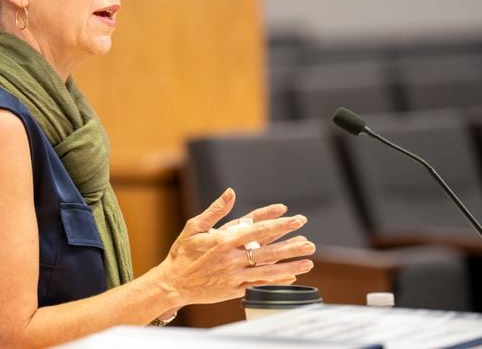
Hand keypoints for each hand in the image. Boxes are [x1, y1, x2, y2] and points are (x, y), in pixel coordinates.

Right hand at [156, 188, 315, 305]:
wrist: (173, 283)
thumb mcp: (195, 226)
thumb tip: (231, 192)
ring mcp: (234, 276)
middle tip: (309, 241)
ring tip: (308, 260)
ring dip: (289, 265)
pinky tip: (290, 277)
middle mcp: (231, 259)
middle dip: (291, 245)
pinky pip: (259, 285)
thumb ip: (216, 210)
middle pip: (267, 251)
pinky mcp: (234, 290)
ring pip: (268, 270)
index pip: (257, 230)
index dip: (278, 224)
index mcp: (223, 240)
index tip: (294, 219)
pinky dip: (276, 280)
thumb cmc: (183, 253)